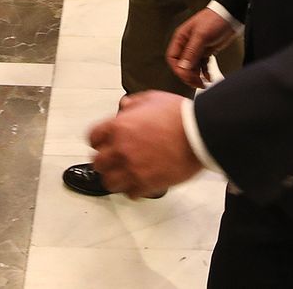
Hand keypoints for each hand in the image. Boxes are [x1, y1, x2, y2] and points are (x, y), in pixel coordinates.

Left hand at [88, 91, 202, 197]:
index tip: (103, 144)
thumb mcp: (152, 98)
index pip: (92, 138)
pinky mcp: (146, 184)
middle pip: (97, 163)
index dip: (98, 141)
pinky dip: (134, 189)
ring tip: (126, 174)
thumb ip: (133, 103)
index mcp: (119, 126)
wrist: (200, 133)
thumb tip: (124, 107)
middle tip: (114, 160)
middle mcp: (121, 149)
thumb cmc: (179, 115)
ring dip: (116, 178)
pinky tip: (141, 181)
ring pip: (109, 182)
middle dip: (105, 161)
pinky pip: (129, 193)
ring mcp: (132, 168)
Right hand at [166, 8, 237, 88]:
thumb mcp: (201, 35)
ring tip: (204, 82)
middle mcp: (187, 44)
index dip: (178, 69)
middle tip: (197, 82)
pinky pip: (202, 65)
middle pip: (182, 65)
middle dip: (188, 75)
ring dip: (197, 76)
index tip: (187, 76)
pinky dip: (205, 72)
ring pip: (192, 67)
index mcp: (181, 38)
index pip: (173, 58)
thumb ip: (191, 52)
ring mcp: (196, 49)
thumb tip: (183, 67)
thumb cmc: (214, 19)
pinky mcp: (206, 51)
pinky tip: (209, 77)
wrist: (231, 16)